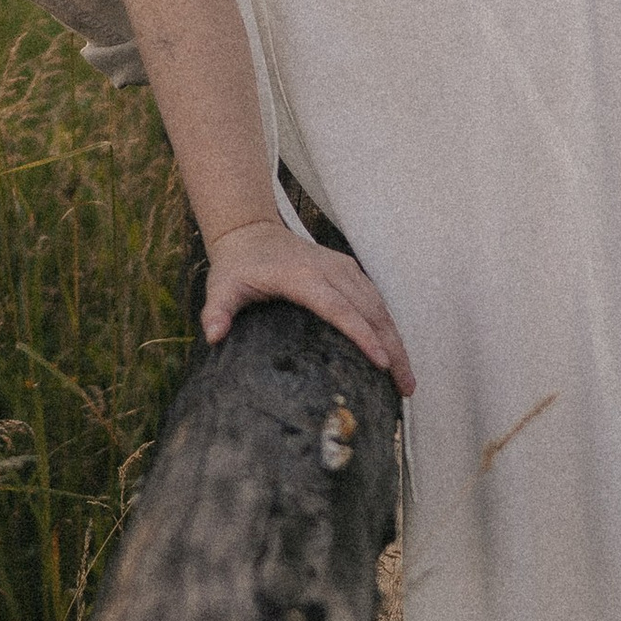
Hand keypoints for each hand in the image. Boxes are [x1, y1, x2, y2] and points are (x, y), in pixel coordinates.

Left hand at [202, 215, 415, 396]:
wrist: (251, 232)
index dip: (362, 335)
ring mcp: (344, 269)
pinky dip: (388, 327)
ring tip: (407, 381)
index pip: (339, 308)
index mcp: (303, 276)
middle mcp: (330, 270)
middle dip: (392, 349)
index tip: (382, 362)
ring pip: (379, 306)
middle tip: (406, 388)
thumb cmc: (237, 266)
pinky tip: (396, 354)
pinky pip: (376, 300)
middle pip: (370, 311)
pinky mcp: (350, 271)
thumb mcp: (221, 287)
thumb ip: (217, 310)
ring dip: (397, 341)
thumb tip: (212, 334)